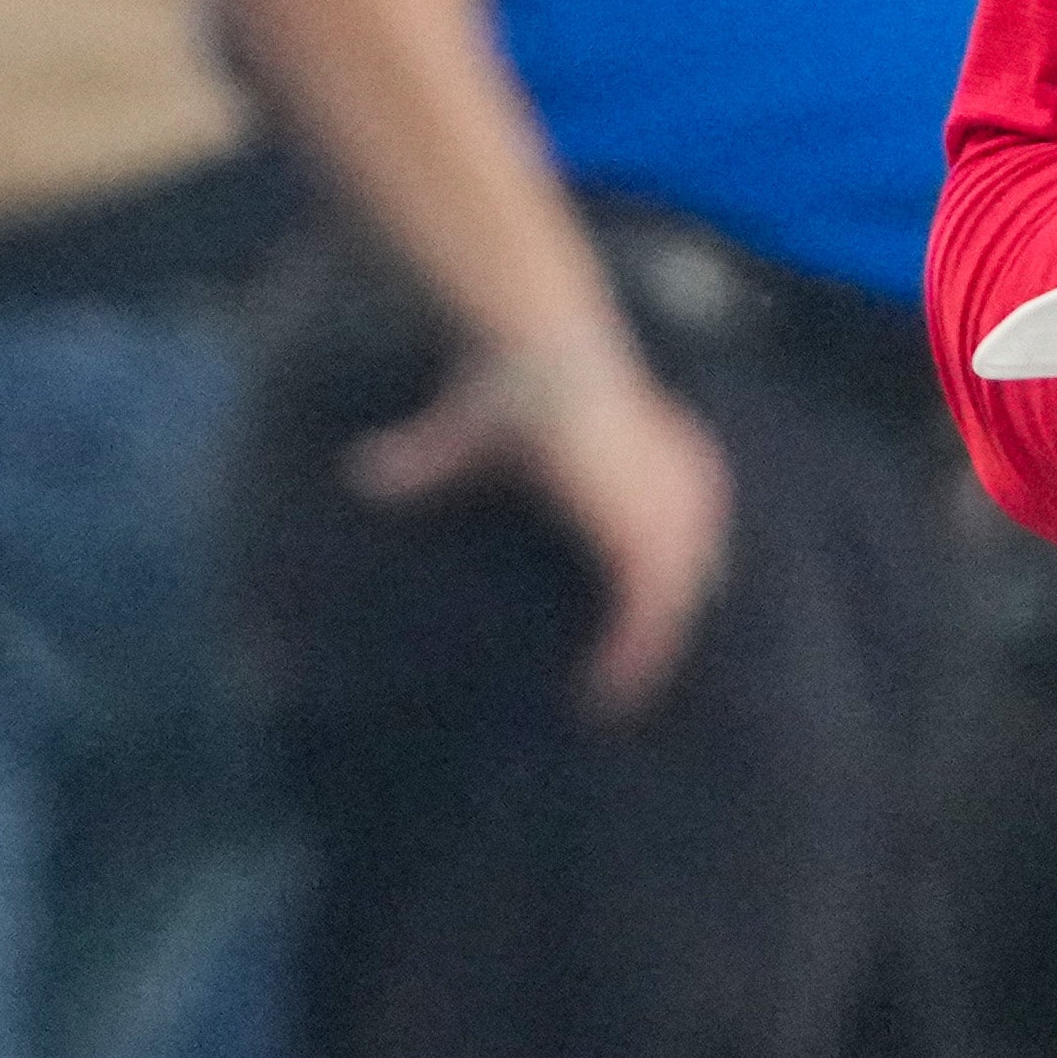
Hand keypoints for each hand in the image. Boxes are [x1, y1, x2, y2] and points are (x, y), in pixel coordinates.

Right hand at [350, 332, 735, 717]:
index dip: (664, 588)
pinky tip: (603, 698)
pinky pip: (650, 620)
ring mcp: (676, 518)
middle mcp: (686, 492)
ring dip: (646, 660)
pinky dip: (633, 661)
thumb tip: (361, 473)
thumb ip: (425, 467)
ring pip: (673, 611)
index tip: (628, 633)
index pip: (689, 541)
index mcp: (666, 464)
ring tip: (606, 705)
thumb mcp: (463, 437)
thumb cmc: (502, 381)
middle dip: (664, 633)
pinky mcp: (648, 542)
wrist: (530, 352)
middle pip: (696, 582)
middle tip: (624, 688)